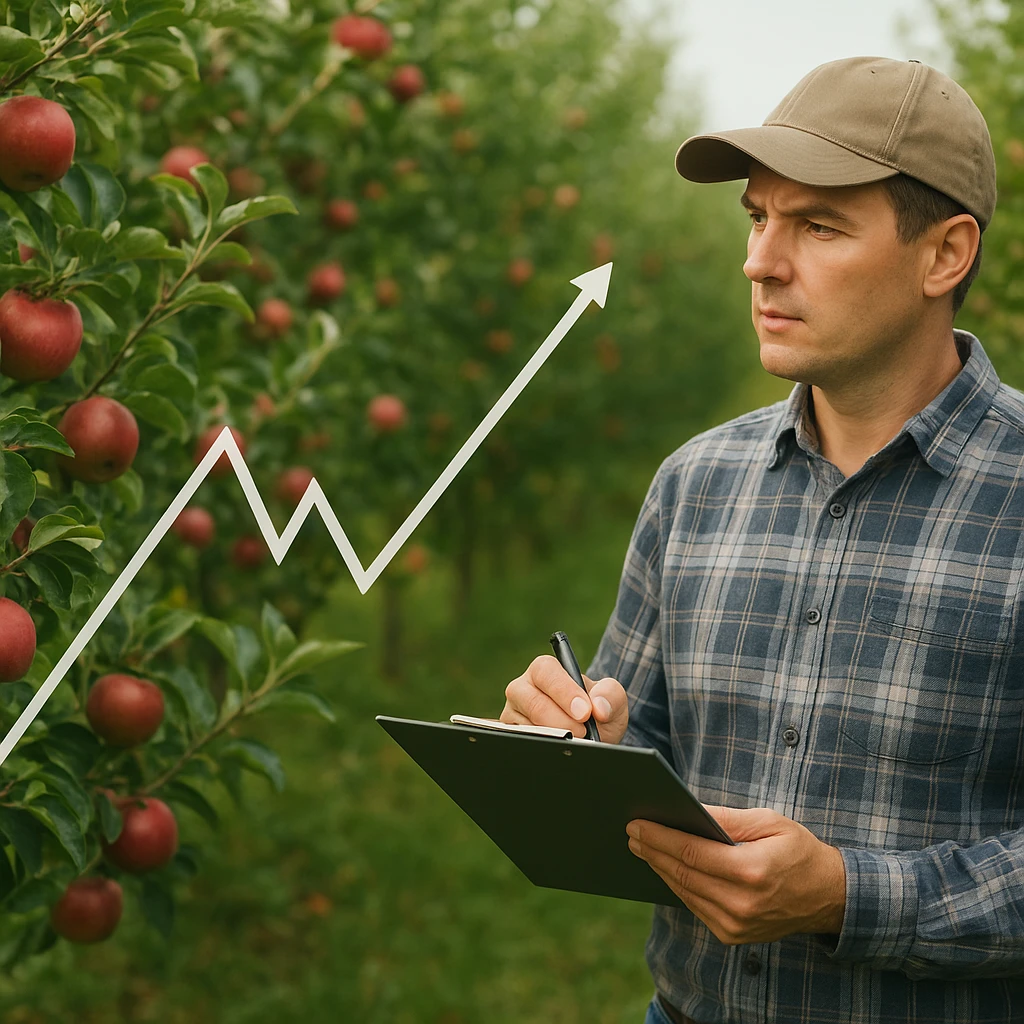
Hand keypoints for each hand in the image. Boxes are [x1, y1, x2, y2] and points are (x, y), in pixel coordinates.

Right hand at [501, 655, 628, 742]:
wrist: (593, 738)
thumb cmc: (597, 710)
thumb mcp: (612, 698)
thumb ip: (610, 695)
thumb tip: (599, 707)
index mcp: (545, 670)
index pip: (545, 672)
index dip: (564, 692)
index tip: (584, 712)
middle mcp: (523, 688)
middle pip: (533, 702)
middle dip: (562, 721)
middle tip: (583, 732)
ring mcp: (514, 714)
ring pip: (527, 727)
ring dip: (555, 738)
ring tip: (576, 742)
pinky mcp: (511, 736)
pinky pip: (522, 744)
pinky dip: (544, 749)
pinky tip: (560, 751)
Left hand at [626, 805, 845, 944]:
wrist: (828, 896)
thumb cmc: (798, 850)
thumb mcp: (769, 822)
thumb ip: (727, 818)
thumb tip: (688, 809)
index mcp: (751, 871)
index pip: (691, 853)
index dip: (660, 837)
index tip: (637, 823)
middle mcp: (741, 903)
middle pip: (682, 874)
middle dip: (652, 850)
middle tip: (631, 832)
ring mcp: (736, 924)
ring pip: (684, 892)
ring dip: (659, 868)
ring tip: (641, 846)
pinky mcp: (732, 935)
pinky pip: (695, 906)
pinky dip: (677, 885)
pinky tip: (664, 867)